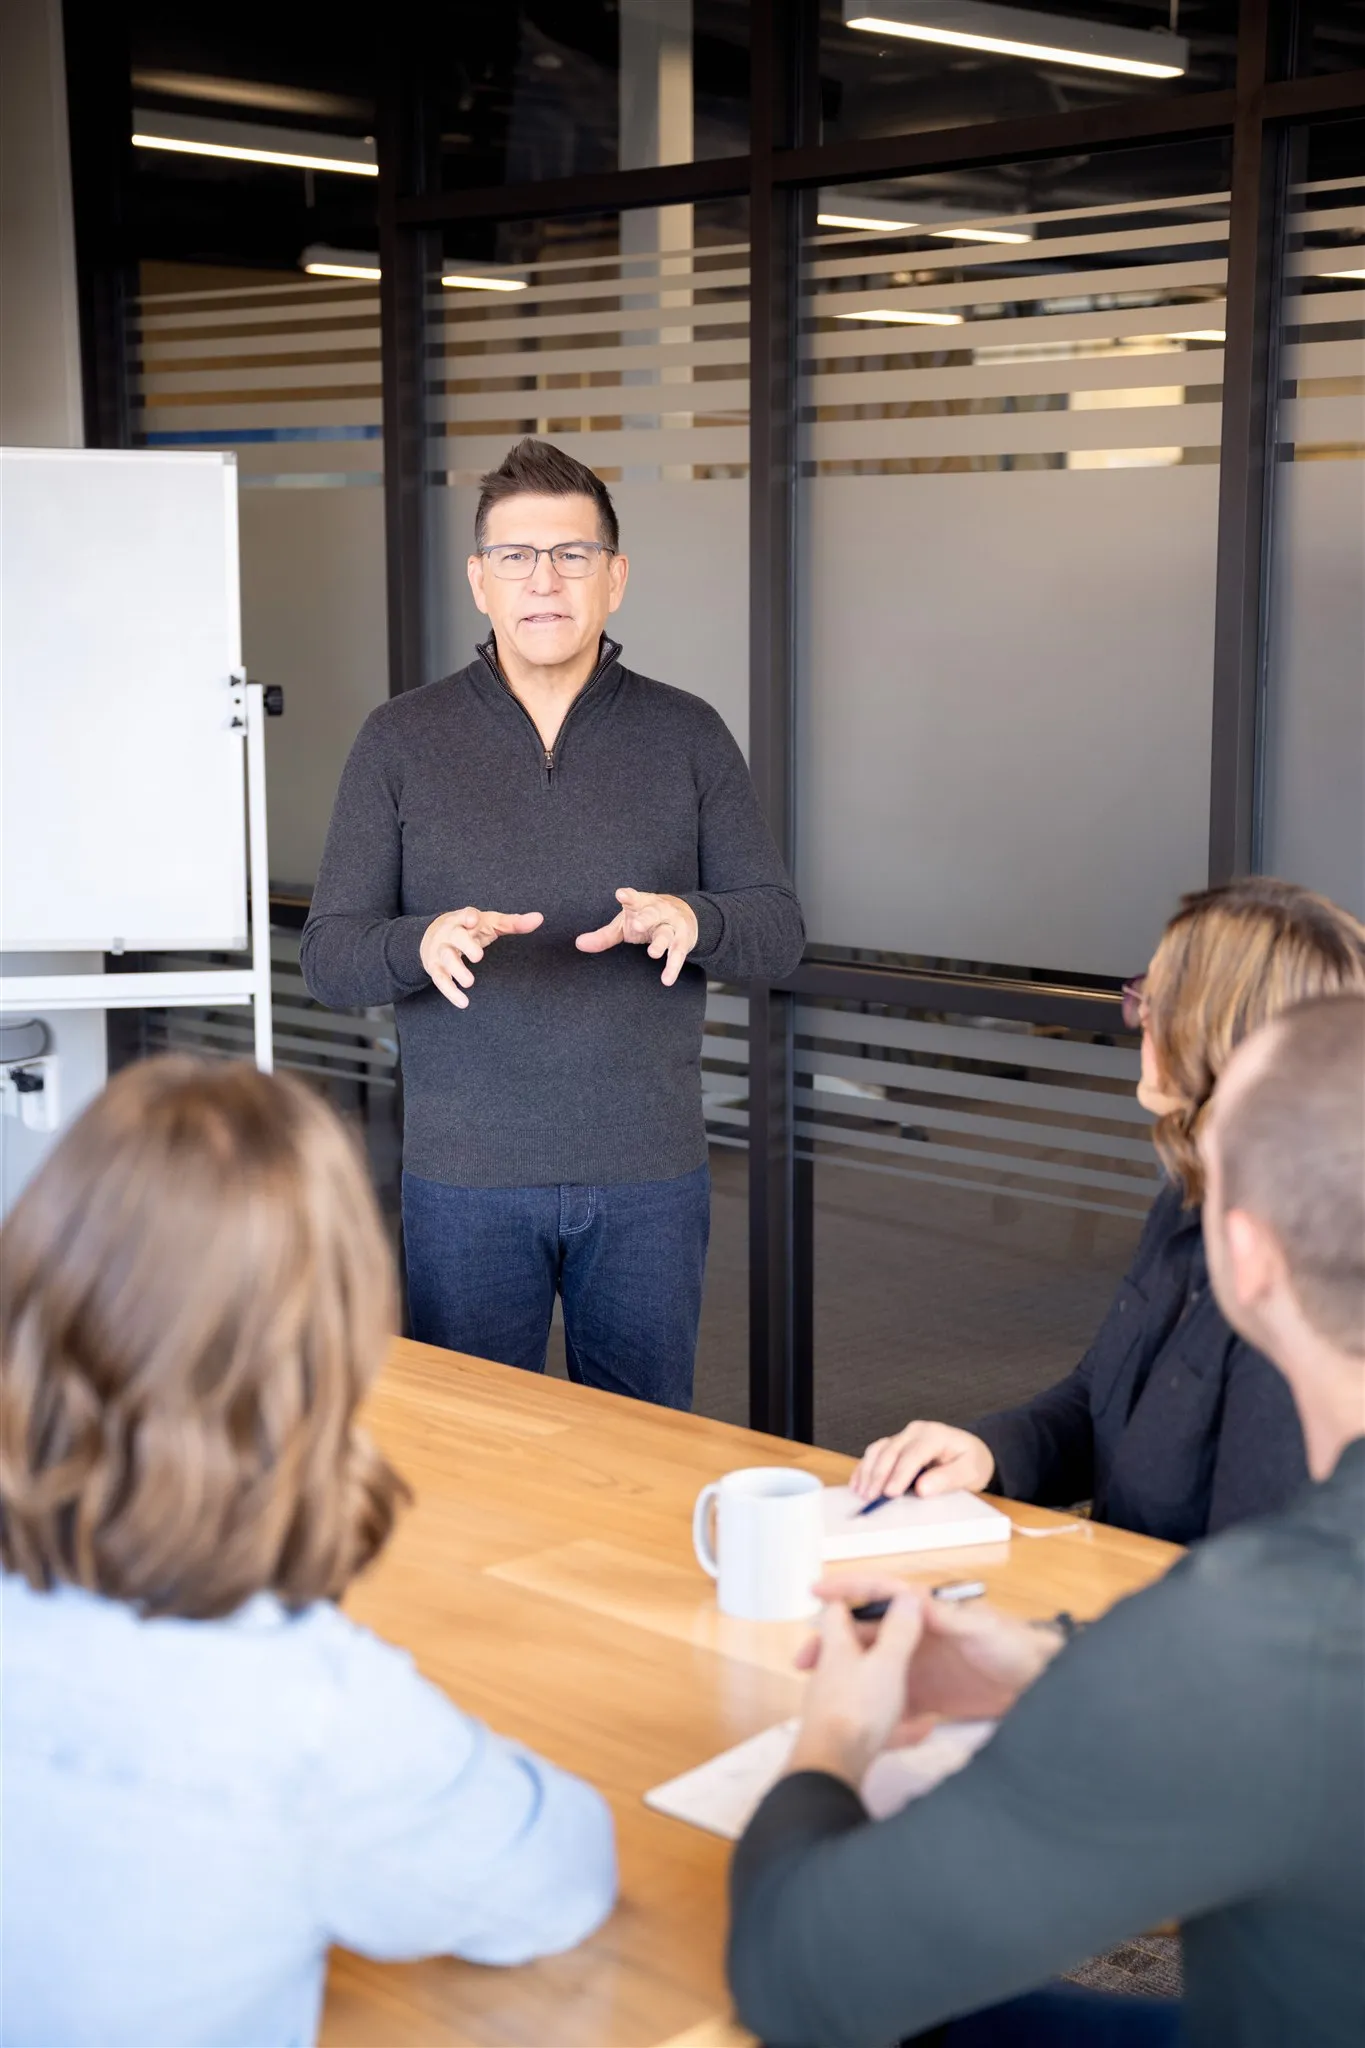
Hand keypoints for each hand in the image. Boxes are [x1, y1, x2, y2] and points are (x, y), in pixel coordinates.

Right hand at [420, 907, 543, 1009]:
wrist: (431, 934)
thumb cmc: (469, 928)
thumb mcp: (489, 923)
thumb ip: (513, 923)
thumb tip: (540, 918)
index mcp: (464, 919)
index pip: (464, 914)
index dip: (467, 916)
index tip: (473, 919)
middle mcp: (449, 933)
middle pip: (455, 937)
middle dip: (465, 945)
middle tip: (478, 956)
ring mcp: (440, 950)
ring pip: (446, 959)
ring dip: (457, 970)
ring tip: (470, 982)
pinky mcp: (435, 967)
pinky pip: (441, 980)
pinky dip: (451, 992)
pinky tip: (463, 1002)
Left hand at [574, 888, 699, 986]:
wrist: (685, 914)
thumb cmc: (647, 919)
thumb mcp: (625, 925)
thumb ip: (604, 936)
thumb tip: (578, 944)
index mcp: (642, 904)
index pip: (634, 899)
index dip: (628, 896)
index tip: (621, 894)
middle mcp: (659, 912)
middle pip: (653, 914)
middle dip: (646, 919)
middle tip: (637, 925)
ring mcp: (672, 926)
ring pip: (666, 934)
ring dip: (660, 944)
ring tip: (652, 953)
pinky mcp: (682, 941)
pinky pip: (677, 954)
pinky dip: (673, 967)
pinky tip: (667, 980)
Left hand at [786, 1591, 925, 1788]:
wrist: (833, 1767)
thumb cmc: (858, 1709)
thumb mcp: (888, 1663)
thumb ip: (899, 1630)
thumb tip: (908, 1595)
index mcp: (838, 1647)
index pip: (836, 1610)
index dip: (850, 1596)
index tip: (866, 1594)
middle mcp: (829, 1672)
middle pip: (848, 1648)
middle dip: (872, 1644)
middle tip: (901, 1644)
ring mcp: (832, 1704)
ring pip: (860, 1685)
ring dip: (886, 1683)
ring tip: (913, 1688)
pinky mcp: (840, 1733)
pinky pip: (872, 1720)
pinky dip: (895, 1721)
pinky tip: (921, 1730)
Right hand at [796, 1574, 1062, 1731]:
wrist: (1039, 1685)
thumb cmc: (1012, 1644)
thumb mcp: (978, 1627)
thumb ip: (944, 1616)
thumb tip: (908, 1599)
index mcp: (924, 1611)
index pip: (879, 1594)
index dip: (847, 1590)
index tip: (815, 1592)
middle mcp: (914, 1636)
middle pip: (864, 1634)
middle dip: (831, 1642)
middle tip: (802, 1660)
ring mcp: (916, 1667)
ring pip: (869, 1667)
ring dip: (843, 1675)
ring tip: (815, 1692)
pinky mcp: (925, 1698)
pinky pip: (888, 1701)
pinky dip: (869, 1709)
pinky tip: (850, 1720)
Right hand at [851, 1419, 994, 1502]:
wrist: (970, 1452)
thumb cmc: (971, 1461)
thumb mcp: (970, 1471)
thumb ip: (948, 1478)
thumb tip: (922, 1488)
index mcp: (935, 1435)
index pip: (913, 1454)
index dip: (900, 1474)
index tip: (890, 1493)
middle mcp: (915, 1432)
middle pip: (891, 1451)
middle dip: (879, 1476)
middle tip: (871, 1498)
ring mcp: (903, 1437)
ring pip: (879, 1450)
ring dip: (868, 1472)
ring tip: (862, 1494)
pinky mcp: (895, 1445)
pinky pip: (875, 1453)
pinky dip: (865, 1468)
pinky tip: (858, 1483)